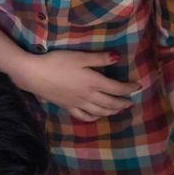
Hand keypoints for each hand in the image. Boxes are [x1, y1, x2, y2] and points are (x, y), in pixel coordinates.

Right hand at [20, 51, 140, 121]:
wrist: (35, 75)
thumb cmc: (57, 62)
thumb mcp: (80, 57)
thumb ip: (99, 59)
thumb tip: (117, 58)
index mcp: (94, 82)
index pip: (117, 88)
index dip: (129, 88)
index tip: (137, 87)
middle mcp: (89, 96)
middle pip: (110, 103)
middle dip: (122, 103)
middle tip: (130, 102)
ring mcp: (78, 104)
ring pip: (100, 112)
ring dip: (111, 111)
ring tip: (118, 110)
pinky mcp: (68, 107)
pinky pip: (84, 116)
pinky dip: (93, 117)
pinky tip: (96, 116)